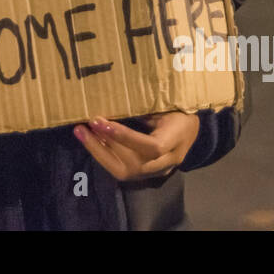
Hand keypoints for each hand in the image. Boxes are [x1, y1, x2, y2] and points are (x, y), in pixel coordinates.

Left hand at [73, 112, 200, 181]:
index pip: (151, 147)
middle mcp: (168, 161)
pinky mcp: (147, 174)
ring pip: (125, 172)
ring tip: (82, 133)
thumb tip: (113, 98)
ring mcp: (157, 171)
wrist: (191, 130)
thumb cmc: (178, 109)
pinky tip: (92, 140)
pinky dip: (105, 155)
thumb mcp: (166, 102)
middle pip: (133, 165)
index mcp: (177, 140)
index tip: (99, 121)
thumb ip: (144, 106)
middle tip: (82, 128)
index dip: (124, 136)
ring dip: (99, 152)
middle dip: (103, 148)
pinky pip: (123, 170)